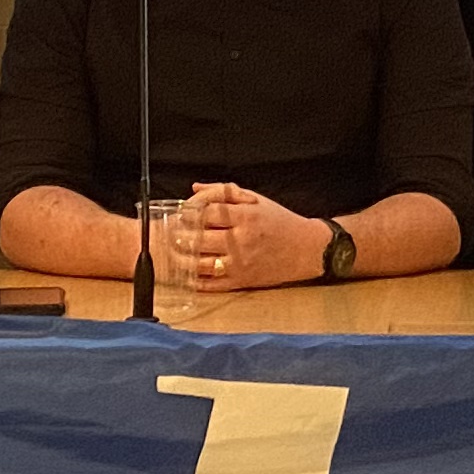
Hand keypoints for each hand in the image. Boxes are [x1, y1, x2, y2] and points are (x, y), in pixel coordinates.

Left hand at [178, 183, 327, 292]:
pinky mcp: (241, 281)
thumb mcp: (256, 200)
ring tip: (171, 253)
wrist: (306, 249)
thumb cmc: (279, 221)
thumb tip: (194, 189)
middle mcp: (241, 240)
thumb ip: (224, 192)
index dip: (188, 212)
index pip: (207, 212)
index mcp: (245, 216)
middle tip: (167, 234)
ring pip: (201, 263)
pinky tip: (184, 275)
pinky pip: (212, 284)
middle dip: (179, 236)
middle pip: (200, 238)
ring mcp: (240, 263)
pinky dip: (195, 281)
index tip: (178, 214)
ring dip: (182, 259)